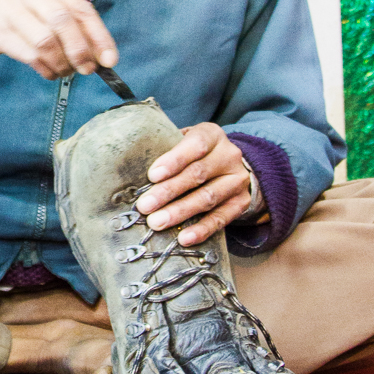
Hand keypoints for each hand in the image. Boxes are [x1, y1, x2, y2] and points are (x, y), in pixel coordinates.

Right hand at [0, 0, 117, 79]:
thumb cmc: (13, 18)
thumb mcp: (40, 9)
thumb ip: (70, 25)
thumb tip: (103, 54)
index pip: (79, 6)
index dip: (98, 35)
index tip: (110, 59)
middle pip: (63, 21)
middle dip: (80, 50)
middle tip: (87, 69)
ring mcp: (5, 6)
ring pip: (46, 40)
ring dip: (61, 62)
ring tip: (64, 71)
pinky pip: (30, 54)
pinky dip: (45, 68)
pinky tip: (48, 72)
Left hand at [134, 123, 251, 245]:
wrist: (232, 165)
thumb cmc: (195, 153)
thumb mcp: (184, 141)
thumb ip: (167, 149)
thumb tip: (133, 170)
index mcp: (212, 135)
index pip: (195, 145)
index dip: (173, 161)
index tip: (152, 176)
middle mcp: (229, 156)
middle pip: (198, 174)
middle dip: (168, 191)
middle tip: (145, 206)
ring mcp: (237, 180)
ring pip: (208, 198)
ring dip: (180, 212)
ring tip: (157, 223)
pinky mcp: (240, 203)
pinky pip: (221, 219)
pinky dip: (201, 230)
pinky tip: (183, 238)